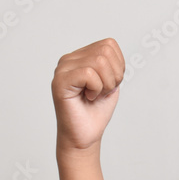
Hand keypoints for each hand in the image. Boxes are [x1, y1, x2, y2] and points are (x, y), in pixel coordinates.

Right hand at [51, 38, 124, 153]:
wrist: (86, 135)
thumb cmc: (96, 110)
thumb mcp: (111, 81)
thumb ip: (111, 62)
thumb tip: (110, 45)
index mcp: (81, 56)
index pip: (109, 45)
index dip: (118, 67)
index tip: (109, 84)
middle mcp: (69, 59)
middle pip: (105, 51)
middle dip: (113, 76)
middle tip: (102, 91)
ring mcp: (62, 69)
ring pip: (99, 61)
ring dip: (105, 84)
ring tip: (94, 94)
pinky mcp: (59, 81)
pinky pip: (88, 73)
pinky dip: (96, 88)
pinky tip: (88, 97)